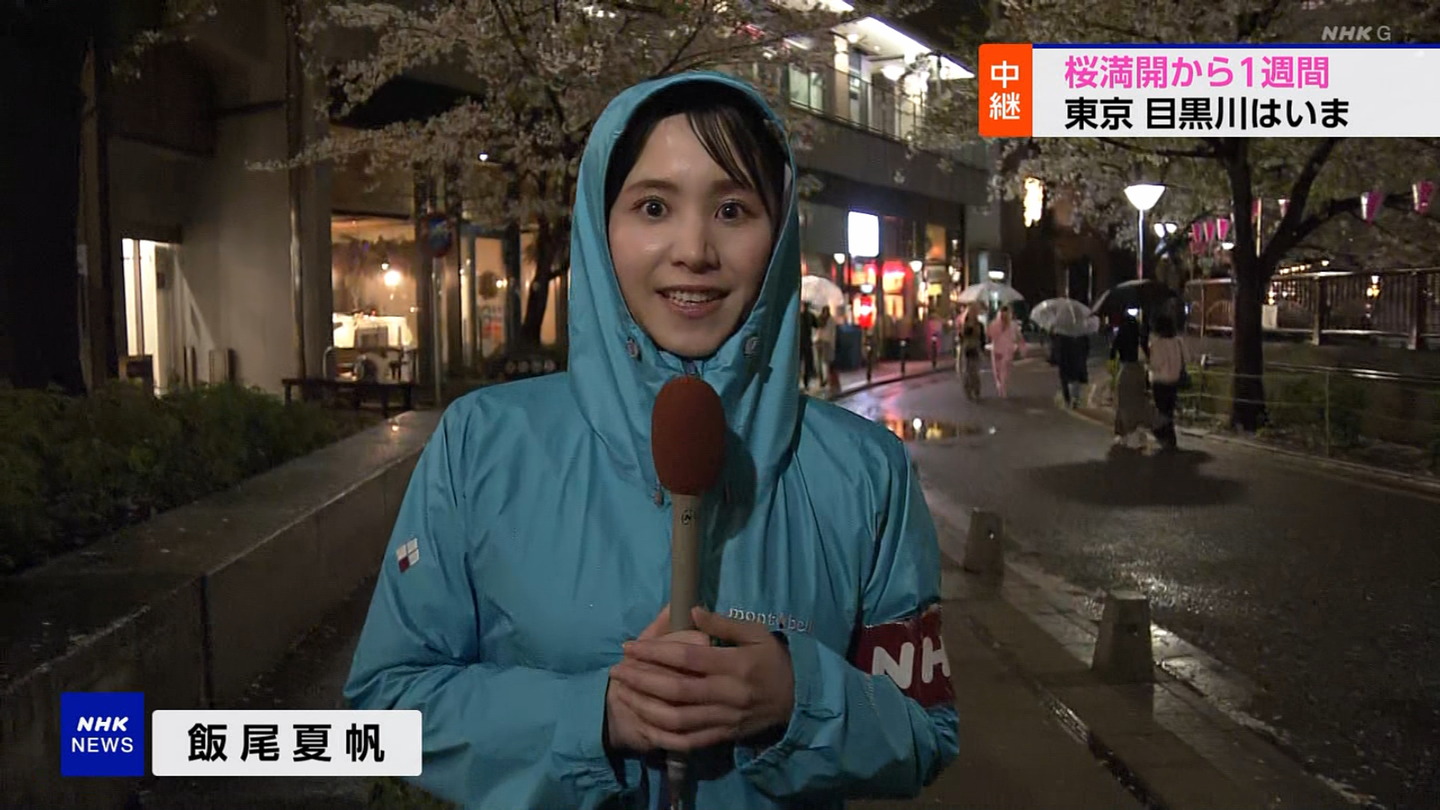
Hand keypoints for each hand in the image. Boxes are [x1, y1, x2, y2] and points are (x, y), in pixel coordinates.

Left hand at [607, 607, 794, 753]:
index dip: (655, 651)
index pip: (687, 656)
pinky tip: (645, 722)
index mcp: (735, 664)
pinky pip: (690, 740)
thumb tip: (693, 611)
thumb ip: (724, 623)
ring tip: (623, 694)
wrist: (800, 699)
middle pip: (677, 689)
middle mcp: (728, 693)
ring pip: (678, 718)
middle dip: (642, 679)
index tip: (630, 646)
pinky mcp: (724, 735)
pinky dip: (664, 735)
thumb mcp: (756, 633)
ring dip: (646, 707)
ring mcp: (725, 718)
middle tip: (617, 669)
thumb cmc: (774, 659)